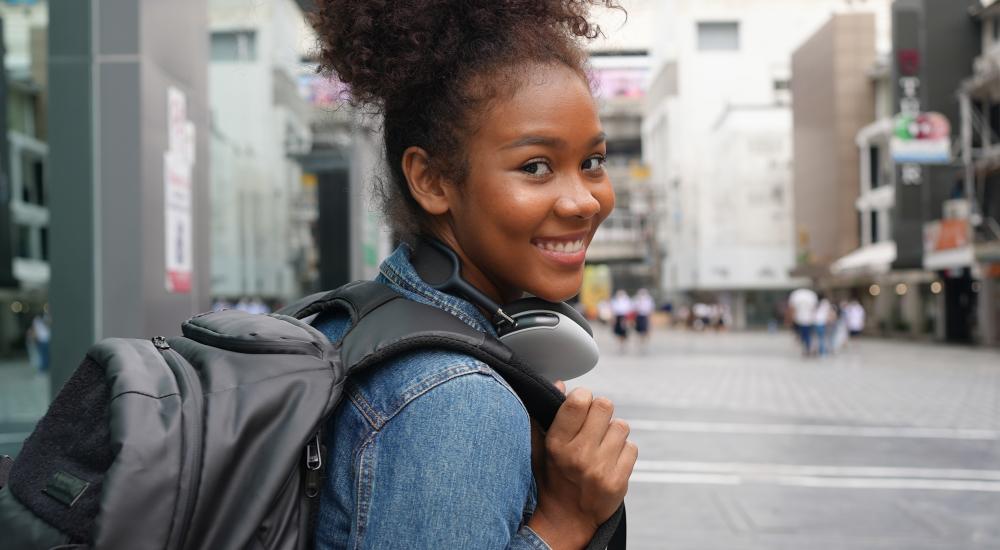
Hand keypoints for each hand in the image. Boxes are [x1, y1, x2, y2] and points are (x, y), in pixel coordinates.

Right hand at [527, 382, 636, 549]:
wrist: (567, 518)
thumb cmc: (553, 476)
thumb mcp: (540, 447)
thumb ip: (545, 414)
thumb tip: (561, 383)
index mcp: (556, 443)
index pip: (578, 400)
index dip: (583, 397)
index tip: (580, 405)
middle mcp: (578, 455)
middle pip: (604, 406)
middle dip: (600, 411)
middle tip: (593, 425)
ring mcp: (600, 469)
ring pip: (621, 426)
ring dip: (613, 432)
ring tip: (601, 445)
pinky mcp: (618, 481)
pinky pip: (632, 448)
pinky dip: (623, 451)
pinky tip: (610, 460)